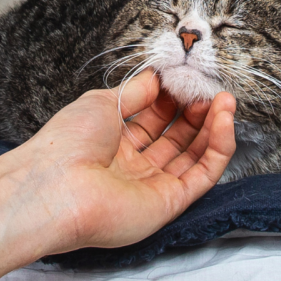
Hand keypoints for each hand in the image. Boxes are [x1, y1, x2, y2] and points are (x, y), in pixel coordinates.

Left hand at [21, 69, 237, 252]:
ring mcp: (152, 186)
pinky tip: (224, 121)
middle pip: (177, 137)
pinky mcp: (169, 203)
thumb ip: (137, 91)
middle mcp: (134, 165)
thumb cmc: (67, 144)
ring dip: (214, 127)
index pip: (154, 118)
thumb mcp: (103, 103)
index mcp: (113, 142)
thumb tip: (158, 77)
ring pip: (194, 155)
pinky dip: (219, 147)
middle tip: (209, 89)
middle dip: (196, 111)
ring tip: (225, 100)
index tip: (188, 78)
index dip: (173, 98)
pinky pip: (203, 174)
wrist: (55, 187)